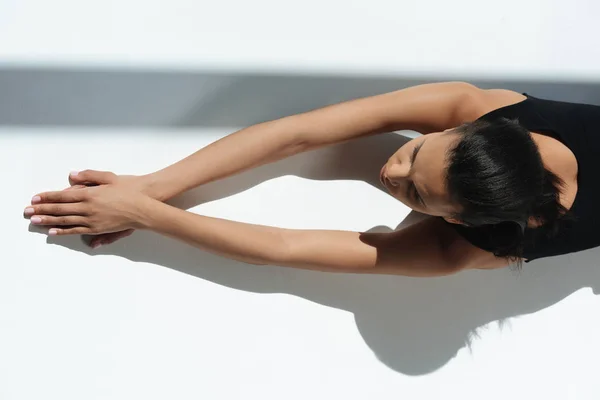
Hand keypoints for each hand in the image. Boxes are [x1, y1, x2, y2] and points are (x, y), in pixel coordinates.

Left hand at [25, 175, 152, 243]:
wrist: (144, 205)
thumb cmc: (128, 189)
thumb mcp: (109, 177)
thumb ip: (89, 176)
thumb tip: (71, 176)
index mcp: (91, 194)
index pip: (63, 196)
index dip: (47, 197)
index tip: (35, 197)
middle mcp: (89, 208)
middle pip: (60, 210)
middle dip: (42, 210)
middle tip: (28, 211)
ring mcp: (93, 220)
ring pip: (66, 221)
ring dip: (48, 221)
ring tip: (35, 221)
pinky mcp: (99, 228)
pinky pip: (77, 231)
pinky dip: (64, 231)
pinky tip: (54, 231)